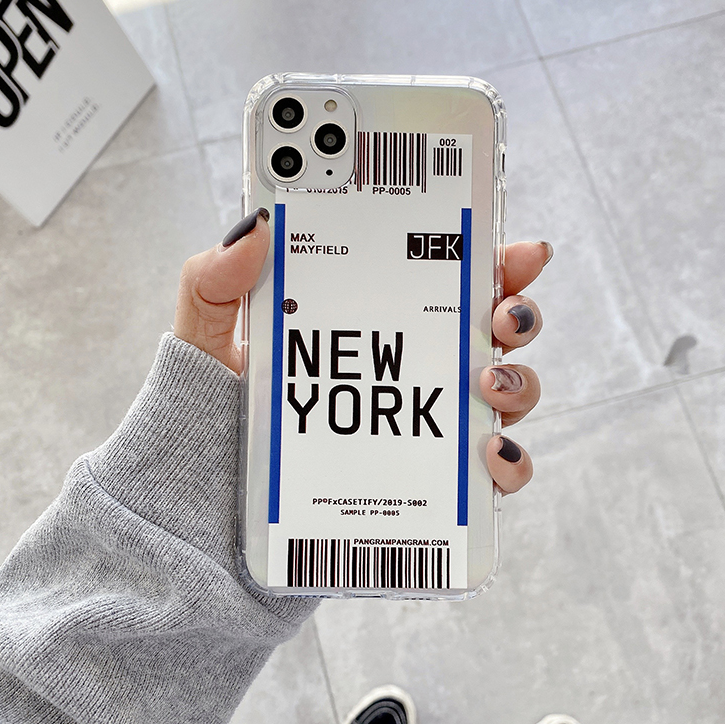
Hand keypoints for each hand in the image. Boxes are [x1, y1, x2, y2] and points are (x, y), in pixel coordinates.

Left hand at [174, 210, 549, 494]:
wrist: (208, 498)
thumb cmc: (213, 408)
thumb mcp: (206, 334)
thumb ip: (216, 277)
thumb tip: (256, 224)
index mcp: (370, 319)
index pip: (445, 277)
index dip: (491, 259)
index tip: (517, 251)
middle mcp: (408, 367)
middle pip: (490, 333)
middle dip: (518, 315)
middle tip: (502, 316)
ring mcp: (422, 424)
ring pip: (504, 398)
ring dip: (518, 384)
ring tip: (487, 383)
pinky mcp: (425, 481)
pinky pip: (490, 476)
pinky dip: (507, 465)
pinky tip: (490, 456)